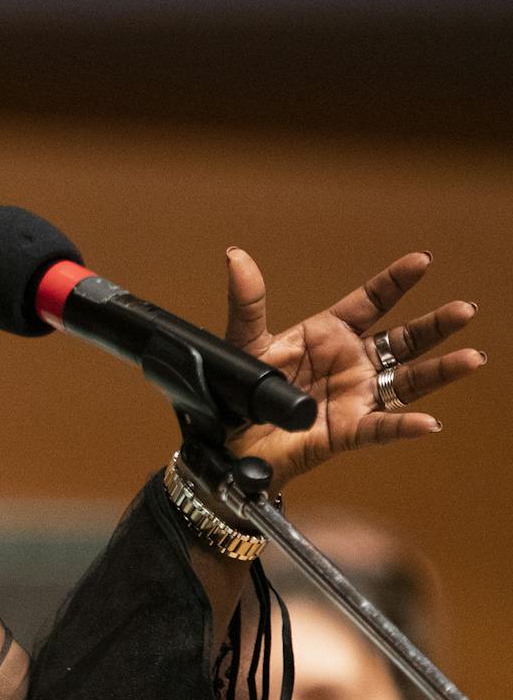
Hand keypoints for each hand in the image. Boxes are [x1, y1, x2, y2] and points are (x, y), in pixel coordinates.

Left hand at [221, 248, 484, 490]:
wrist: (228, 441)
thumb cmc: (240, 392)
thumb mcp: (243, 342)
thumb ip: (247, 303)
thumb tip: (237, 257)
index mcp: (327, 335)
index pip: (370, 302)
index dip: (394, 282)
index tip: (422, 261)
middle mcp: (350, 363)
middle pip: (402, 340)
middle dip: (434, 325)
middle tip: (464, 309)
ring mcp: (354, 396)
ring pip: (406, 381)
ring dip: (439, 371)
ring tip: (471, 358)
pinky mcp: (347, 431)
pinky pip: (381, 427)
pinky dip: (403, 425)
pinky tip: (427, 422)